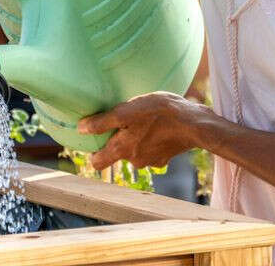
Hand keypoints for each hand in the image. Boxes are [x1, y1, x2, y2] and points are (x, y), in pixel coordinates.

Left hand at [77, 92, 214, 170]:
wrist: (194, 124)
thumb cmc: (159, 113)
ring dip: (136, 138)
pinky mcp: (166, 157)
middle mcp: (134, 160)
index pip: (97, 163)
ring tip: (144, 119)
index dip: (93, 152)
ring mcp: (152, 161)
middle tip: (124, 123)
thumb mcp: (127, 111)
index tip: (95, 138)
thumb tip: (80, 129)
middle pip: (117, 155)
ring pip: (135, 151)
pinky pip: (152, 149)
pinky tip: (158, 126)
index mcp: (122, 150)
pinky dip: (152, 140)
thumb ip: (103, 122)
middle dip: (118, 141)